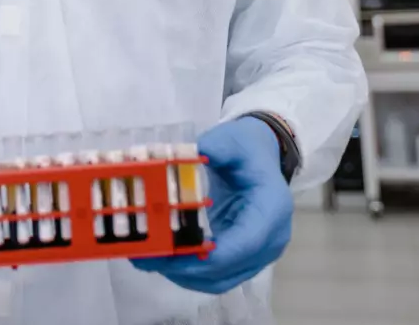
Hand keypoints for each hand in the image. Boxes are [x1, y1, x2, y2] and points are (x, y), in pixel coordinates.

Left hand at [131, 117, 292, 294]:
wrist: (261, 155)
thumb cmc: (246, 148)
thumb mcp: (231, 139)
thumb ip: (213, 147)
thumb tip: (185, 158)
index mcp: (272, 208)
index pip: (245, 243)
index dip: (211, 255)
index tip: (175, 255)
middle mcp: (271, 238)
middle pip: (229, 268)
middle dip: (186, 268)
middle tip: (147, 255)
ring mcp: (258, 252)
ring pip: (221, 279)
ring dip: (183, 274)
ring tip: (146, 257)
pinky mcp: (241, 257)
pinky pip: (216, 274)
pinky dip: (189, 271)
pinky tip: (162, 258)